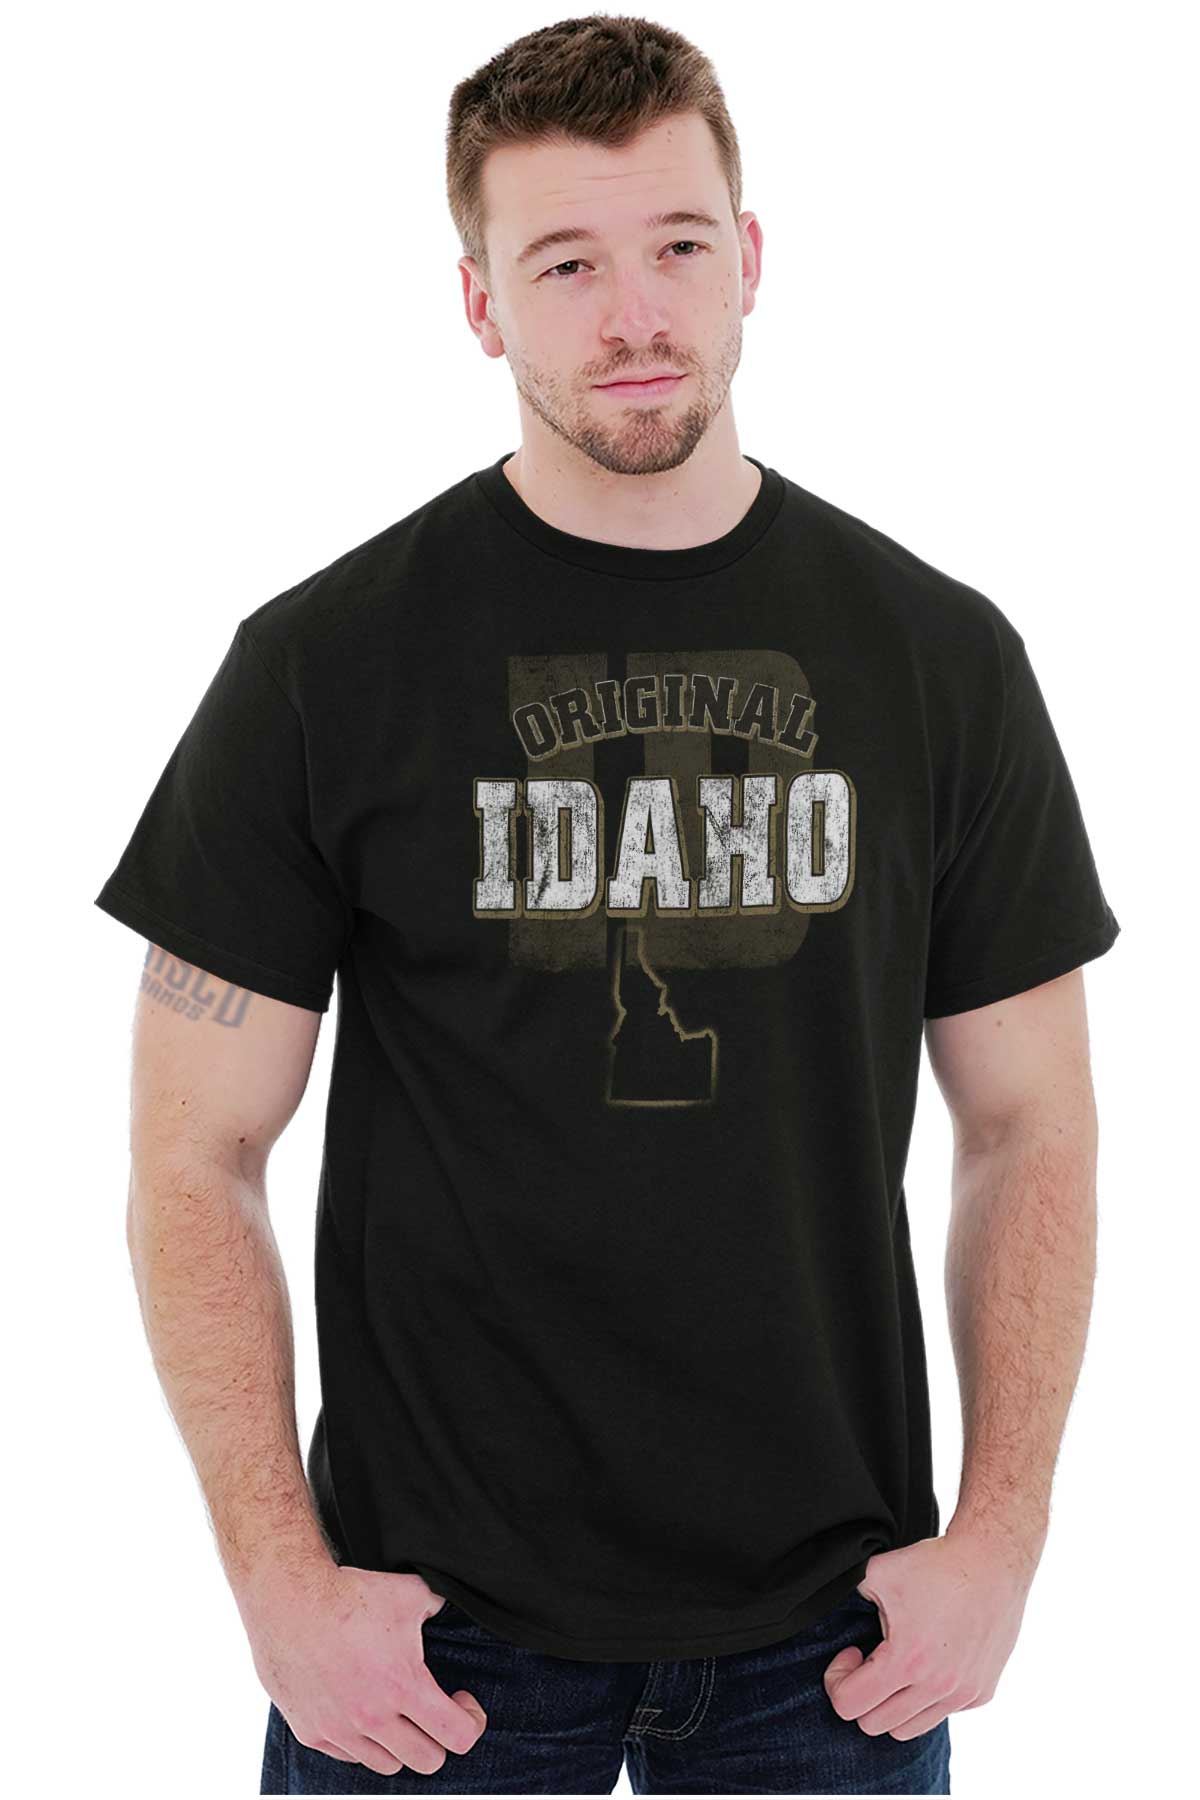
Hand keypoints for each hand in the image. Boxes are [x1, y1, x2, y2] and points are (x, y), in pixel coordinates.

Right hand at [240, 1561, 487, 1775]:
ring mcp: (340, 1730)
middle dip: (438, 1738)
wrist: (290, 1599)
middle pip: (427, 1761)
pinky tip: (361, 1709)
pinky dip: (362, 1742)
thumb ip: (438, 1606)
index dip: (470, 1721)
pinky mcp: (312, 1733)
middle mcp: (373, 1717)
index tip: (460, 1700)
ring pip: (387, 1765)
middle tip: (432, 1710)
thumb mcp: (409, 1592)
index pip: (458, 1737)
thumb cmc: (350, 1594)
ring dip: (399, 1744)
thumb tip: (450, 1608)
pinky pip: (349, 1755)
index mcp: (404, 1686)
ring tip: (396, 1711)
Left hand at [822, 1530, 1033, 1739]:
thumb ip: (849, 1601)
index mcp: (906, 1661)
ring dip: (892, 1704)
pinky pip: (941, 1713)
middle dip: (862, 1696)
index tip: (852, 1652)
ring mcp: (962, 1695)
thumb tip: (834, 1615)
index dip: (838, 1680)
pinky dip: (926, 1699)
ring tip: (896, 1667)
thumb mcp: (877, 1573)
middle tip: (869, 1661)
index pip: (849, 1706)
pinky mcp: (981, 1693)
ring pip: (908, 1729)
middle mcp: (936, 1687)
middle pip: (875, 1725)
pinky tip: (928, 1663)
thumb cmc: (935, 1565)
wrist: (992, 1561)